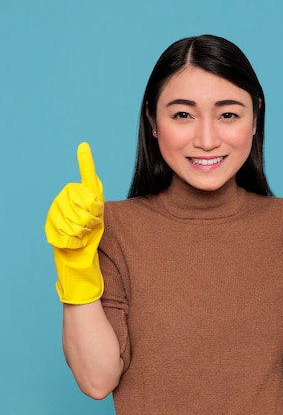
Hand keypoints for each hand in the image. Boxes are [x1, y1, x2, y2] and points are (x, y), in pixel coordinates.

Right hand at [45, 142, 104, 303]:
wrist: (77, 267)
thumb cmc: (89, 244)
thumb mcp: (98, 222)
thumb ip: (95, 205)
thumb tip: (95, 189)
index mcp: (74, 200)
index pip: (83, 180)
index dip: (85, 163)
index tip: (85, 146)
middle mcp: (61, 205)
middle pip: (83, 201)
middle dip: (91, 217)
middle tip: (90, 229)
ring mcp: (55, 217)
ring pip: (77, 216)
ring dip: (85, 230)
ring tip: (82, 237)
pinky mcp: (52, 230)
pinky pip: (70, 230)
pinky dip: (76, 240)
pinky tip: (76, 244)